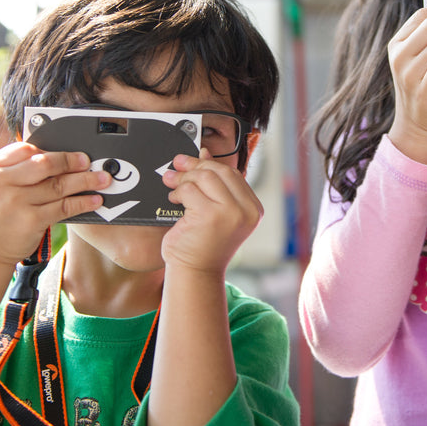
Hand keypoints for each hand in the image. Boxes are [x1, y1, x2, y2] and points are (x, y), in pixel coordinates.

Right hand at [0, 142, 111, 266]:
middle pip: (45, 163)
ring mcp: (16, 202)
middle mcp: (2, 183)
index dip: (49, 148)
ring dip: (85, 180)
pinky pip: (63, 207)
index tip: (66, 150)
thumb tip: (53, 155)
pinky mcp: (31, 221)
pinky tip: (94, 200)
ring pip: (58, 185)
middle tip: (87, 160)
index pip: (25, 149)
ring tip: (102, 179)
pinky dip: (82, 202)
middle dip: (70, 160)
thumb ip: (15, 169)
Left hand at [160, 149, 261, 274]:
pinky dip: (178, 192)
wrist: (196, 273)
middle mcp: (247, 211)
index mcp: (253, 209)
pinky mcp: (210, 217)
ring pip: (204, 177)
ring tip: (173, 186)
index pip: (232, 174)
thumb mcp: (216, 211)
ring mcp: (231, 213)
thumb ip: (215, 185)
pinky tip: (174, 200)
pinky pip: (190, 190)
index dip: (209, 163)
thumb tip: (204, 152)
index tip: (191, 160)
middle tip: (177, 168)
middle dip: (194, 167)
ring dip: (183, 179)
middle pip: (219, 171)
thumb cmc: (204, 244)